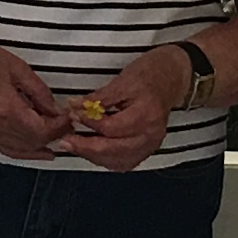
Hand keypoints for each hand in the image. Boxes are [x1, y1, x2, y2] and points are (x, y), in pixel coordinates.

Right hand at [0, 37, 77, 162]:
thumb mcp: (17, 68)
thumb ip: (39, 92)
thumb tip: (55, 109)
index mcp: (6, 108)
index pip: (41, 130)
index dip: (59, 126)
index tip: (68, 117)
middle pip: (33, 142)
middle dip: (54, 135)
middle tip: (67, 125)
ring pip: (22, 150)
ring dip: (42, 146)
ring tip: (58, 140)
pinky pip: (8, 150)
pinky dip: (26, 152)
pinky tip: (38, 151)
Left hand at [57, 49, 189, 172]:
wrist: (173, 77)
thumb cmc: (150, 74)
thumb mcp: (123, 79)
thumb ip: (99, 97)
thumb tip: (74, 106)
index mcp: (146, 114)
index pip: (111, 128)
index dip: (88, 123)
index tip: (71, 115)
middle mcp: (151, 134)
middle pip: (113, 150)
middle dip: (85, 147)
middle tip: (64, 141)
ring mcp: (151, 144)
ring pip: (117, 161)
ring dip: (93, 156)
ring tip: (74, 146)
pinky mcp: (148, 149)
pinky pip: (124, 162)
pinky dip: (106, 159)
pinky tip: (92, 151)